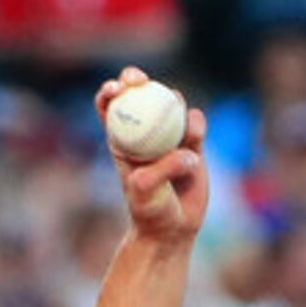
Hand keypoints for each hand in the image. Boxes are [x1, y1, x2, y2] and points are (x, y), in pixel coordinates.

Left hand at [95, 68, 208, 250]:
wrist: (172, 228)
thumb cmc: (150, 211)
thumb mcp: (145, 193)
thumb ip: (160, 171)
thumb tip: (183, 154)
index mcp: (121, 140)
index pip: (110, 107)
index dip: (110, 91)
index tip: (116, 89)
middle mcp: (143, 133)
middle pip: (139, 94)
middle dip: (136, 78)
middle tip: (140, 81)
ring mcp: (168, 135)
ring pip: (170, 104)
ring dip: (173, 103)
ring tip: (177, 122)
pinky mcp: (192, 143)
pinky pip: (195, 123)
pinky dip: (195, 124)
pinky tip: (194, 135)